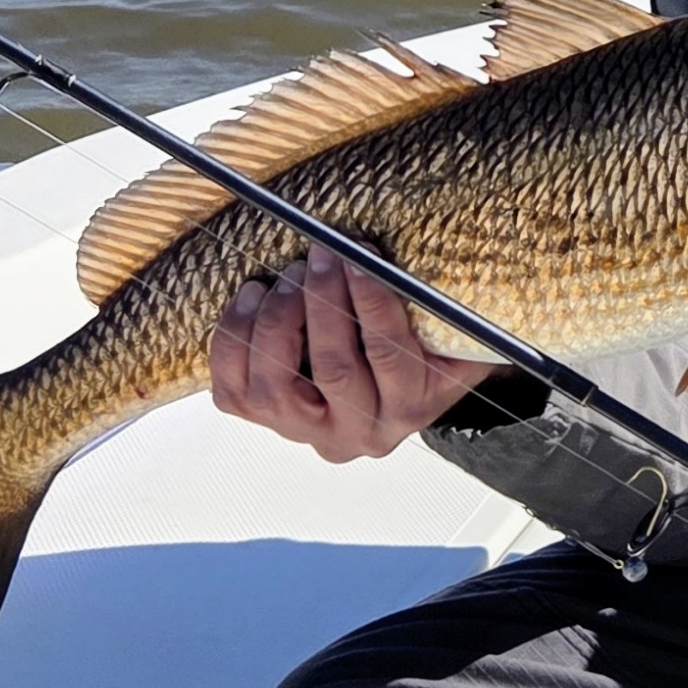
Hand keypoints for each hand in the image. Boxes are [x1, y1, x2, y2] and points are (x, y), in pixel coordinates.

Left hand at [207, 244, 498, 462]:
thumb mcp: (455, 331)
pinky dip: (232, 343)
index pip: (389, 356)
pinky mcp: (268, 423)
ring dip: (273, 323)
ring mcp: (307, 433)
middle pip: (332, 372)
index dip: (371, 300)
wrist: (401, 387)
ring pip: (273, 389)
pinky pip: (233, 394)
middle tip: (318, 257)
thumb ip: (449, 305)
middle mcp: (358, 433)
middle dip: (322, 303)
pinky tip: (251, 299)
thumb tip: (440, 254)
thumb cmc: (426, 347)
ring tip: (283, 278)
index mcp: (410, 408)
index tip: (359, 255)